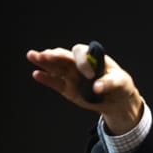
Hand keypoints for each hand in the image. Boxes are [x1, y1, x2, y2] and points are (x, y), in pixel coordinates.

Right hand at [26, 43, 144, 134]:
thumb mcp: (120, 82)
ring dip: (43, 61)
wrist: (117, 100)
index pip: (81, 53)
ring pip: (55, 67)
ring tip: (32, 56)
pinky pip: (55, 82)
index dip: (83, 62)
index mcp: (91, 57)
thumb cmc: (119, 85)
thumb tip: (96, 87)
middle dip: (54, 55)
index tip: (90, 75)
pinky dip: (46, 78)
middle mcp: (78, 64)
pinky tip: (36, 74)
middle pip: (63, 56)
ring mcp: (71, 75)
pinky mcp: (67, 88)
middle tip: (45, 55)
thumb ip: (109, 83)